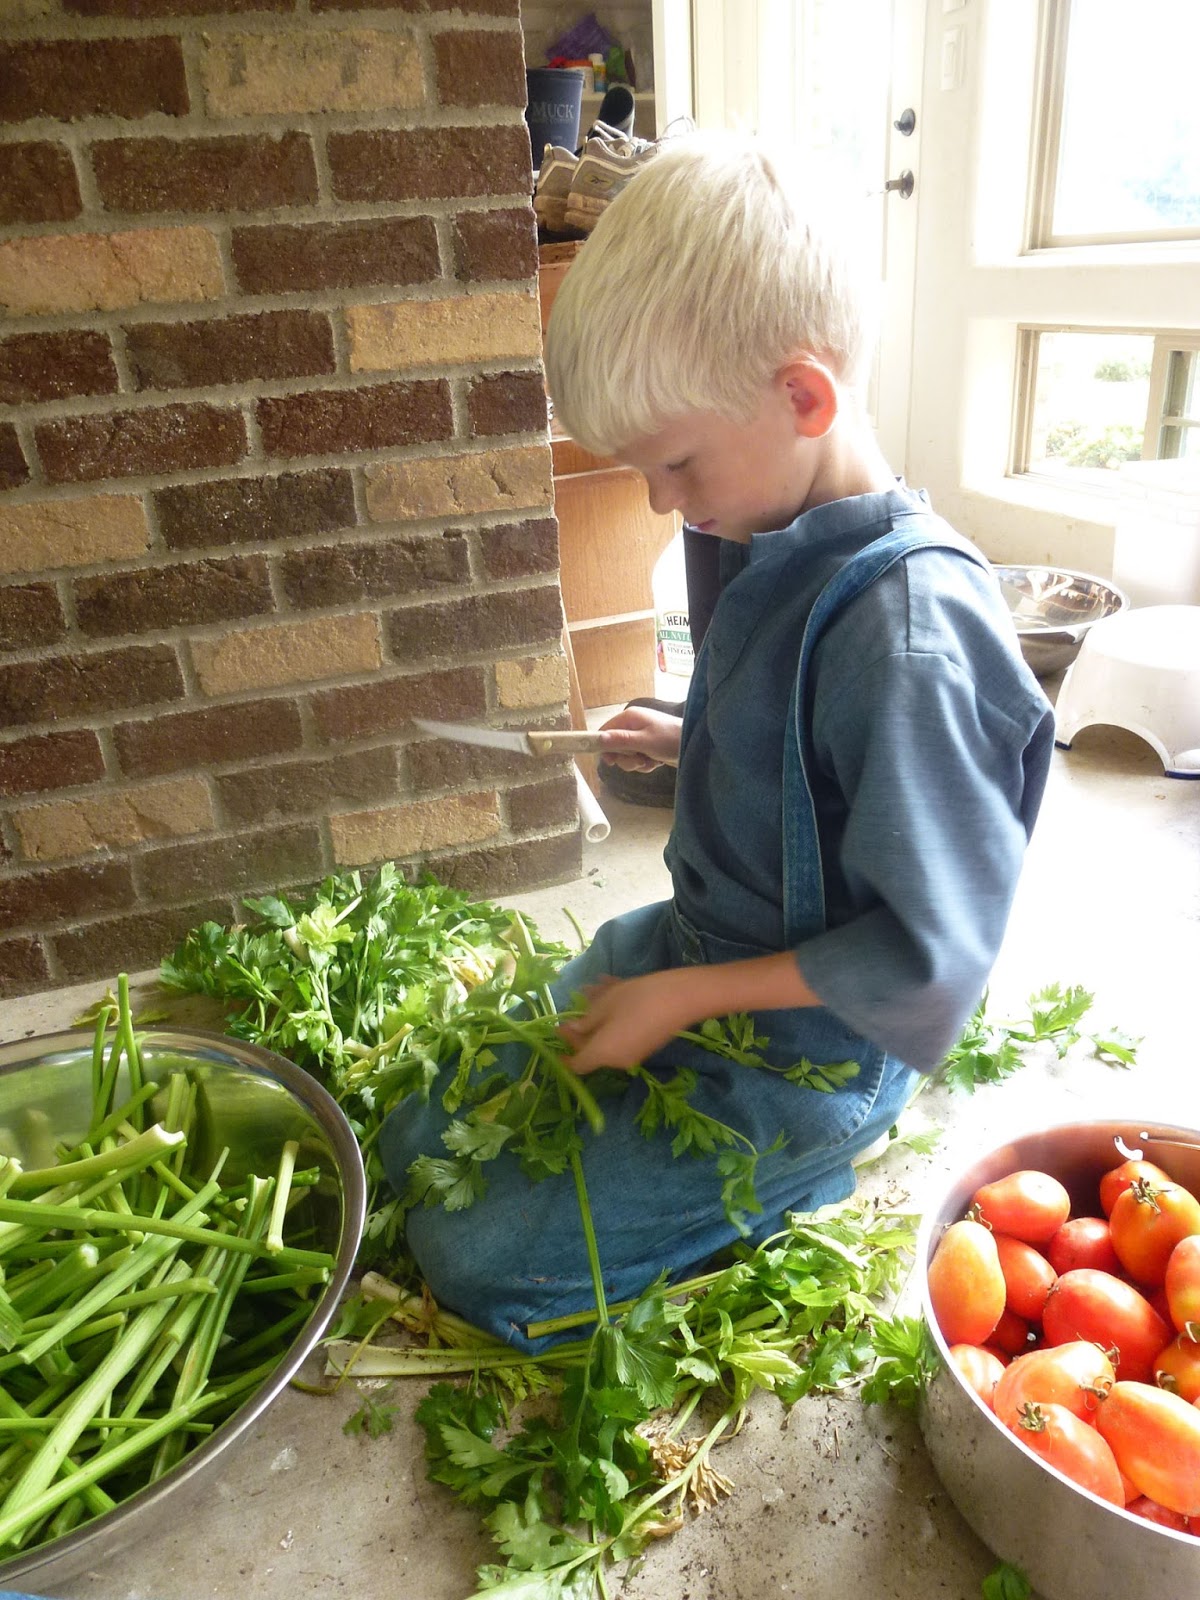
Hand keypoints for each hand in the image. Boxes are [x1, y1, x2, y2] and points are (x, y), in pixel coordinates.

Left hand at [558, 968, 703, 1073]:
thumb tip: (573, 1030)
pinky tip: (611, 987)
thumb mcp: (605, 1005)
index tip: (557, 1036)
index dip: (564, 1055)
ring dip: (598, 1016)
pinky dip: (614, 1016)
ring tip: (592, 989)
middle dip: (581, 1029)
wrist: (681, 998)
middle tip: (574, 1007)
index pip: (577, 1064)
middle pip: (592, 1050)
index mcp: (603, 1053)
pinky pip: (622, 1033)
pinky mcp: (647, 1043)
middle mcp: (618, 1060)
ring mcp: (634, 1053)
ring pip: (608, 1036)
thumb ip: (586, 1021)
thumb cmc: (637, 999)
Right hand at [595, 704, 681, 771]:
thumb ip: (620, 740)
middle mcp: (632, 725)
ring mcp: (640, 735)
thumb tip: (598, 739)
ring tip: (651, 762)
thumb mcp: (644, 741)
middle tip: (639, 762)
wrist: (695, 745)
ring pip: (626, 755)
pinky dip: (645, 763)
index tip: (610, 761)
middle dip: (626, 759)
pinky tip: (656, 762)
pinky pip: (637, 758)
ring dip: (637, 763)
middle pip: (615, 746)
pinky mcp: (648, 745)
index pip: (605, 731)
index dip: (604, 747)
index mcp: (629, 717)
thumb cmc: (670, 739)